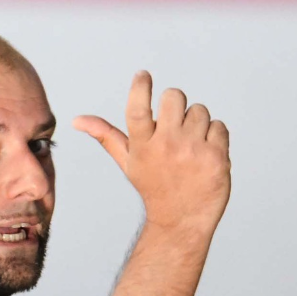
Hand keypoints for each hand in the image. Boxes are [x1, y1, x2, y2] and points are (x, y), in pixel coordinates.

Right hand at [73, 71, 230, 233]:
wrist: (181, 220)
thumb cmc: (153, 187)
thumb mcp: (128, 162)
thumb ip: (106, 136)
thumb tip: (78, 120)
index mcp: (142, 146)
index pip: (138, 108)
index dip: (140, 87)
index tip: (143, 75)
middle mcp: (166, 146)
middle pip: (174, 96)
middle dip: (175, 105)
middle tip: (174, 126)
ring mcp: (193, 151)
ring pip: (200, 110)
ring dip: (196, 124)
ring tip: (189, 148)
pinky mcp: (216, 156)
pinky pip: (219, 126)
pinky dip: (214, 137)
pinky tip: (204, 156)